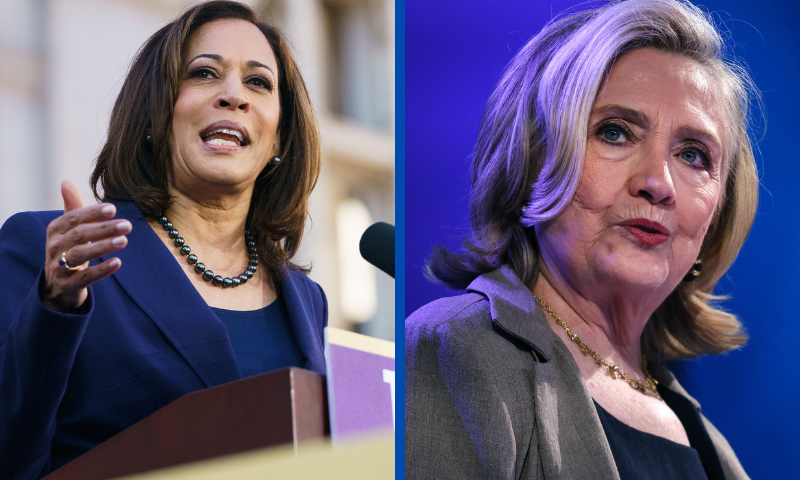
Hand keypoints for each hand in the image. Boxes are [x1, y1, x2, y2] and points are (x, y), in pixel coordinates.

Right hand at [40, 181, 131, 311]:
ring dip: (103, 246)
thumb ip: (72, 207)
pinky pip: (85, 277)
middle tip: (127, 225)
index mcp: (55, 230)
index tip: (113, 208)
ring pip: (80, 255)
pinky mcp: (68, 285)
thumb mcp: (68, 230)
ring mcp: (59, 267)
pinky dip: (101, 270)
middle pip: (79, 235)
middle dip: (103, 228)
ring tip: (124, 240)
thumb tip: (65, 181)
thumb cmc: (67, 250)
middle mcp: (55, 247)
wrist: (57, 286)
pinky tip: (117, 262)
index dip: (93, 213)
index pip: (74, 218)